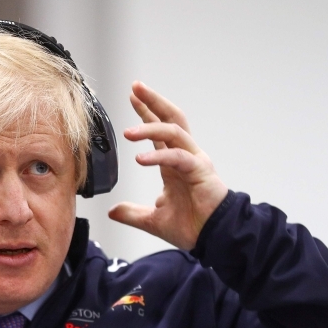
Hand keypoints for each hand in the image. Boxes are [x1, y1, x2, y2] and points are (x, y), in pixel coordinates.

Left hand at [108, 81, 228, 249]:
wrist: (214, 239)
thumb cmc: (192, 226)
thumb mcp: (153, 220)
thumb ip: (133, 213)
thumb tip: (113, 211)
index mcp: (174, 163)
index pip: (159, 130)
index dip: (146, 112)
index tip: (133, 96)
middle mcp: (185, 156)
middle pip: (171, 119)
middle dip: (153, 102)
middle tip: (136, 88)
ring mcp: (194, 161)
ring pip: (174, 132)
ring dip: (150, 127)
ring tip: (128, 132)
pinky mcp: (201, 171)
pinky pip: (178, 157)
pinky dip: (159, 155)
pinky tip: (141, 158)